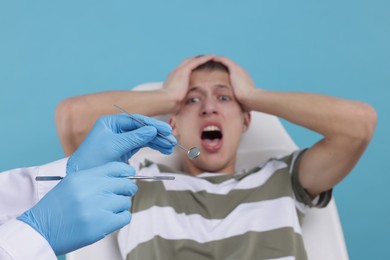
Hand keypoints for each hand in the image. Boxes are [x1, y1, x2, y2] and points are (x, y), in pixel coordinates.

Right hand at [17, 162, 136, 255]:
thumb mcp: (71, 184)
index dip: (127, 171)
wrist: (41, 230)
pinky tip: (111, 219)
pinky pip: (125, 217)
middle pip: (125, 184)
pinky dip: (121, 218)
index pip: (116, 168)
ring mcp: (97, 207)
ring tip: (109, 211)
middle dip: (127, 189)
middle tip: (123, 194)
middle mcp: (91, 190)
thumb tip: (120, 176)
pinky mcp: (102, 225)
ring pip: (125, 202)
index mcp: (83, 177)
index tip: (129, 175)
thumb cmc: (56, 208)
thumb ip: (94, 178)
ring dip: (121, 206)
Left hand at [66, 114, 175, 173]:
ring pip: (143, 137)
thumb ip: (134, 137)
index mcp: (111, 122)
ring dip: (157, 141)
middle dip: (157, 134)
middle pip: (142, 128)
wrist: (82, 174)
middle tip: (171, 140)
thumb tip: (152, 130)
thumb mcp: (115, 146)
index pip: (136, 120)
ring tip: (170, 146)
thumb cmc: (93, 158)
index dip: (152, 124)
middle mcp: (117, 128)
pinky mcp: (124, 149)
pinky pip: (141, 144)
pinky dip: (152, 146)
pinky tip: (162, 149)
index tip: (165, 129)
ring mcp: (121, 138)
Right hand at [162, 55, 215, 112]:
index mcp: (173, 79)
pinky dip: (204, 59)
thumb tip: (184, 107)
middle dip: (196, 61)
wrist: (167, 101)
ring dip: (202, 58)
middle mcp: (175, 72)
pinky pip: (196, 61)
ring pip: (192, 60)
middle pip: (187, 63)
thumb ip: (181, 101)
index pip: (183, 71)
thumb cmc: (171, 104)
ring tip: (211, 57)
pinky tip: (212, 57)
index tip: (199, 69)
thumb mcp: (176, 101)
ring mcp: (179, 71)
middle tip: (206, 60)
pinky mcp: (184, 70)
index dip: (191, 69)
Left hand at [212, 56, 256, 110]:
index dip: (227, 75)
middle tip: (213, 67)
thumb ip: (239, 106)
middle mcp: (242, 73)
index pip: (234, 75)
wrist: (251, 99)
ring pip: (227, 62)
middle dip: (222, 67)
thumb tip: (240, 116)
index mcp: (244, 80)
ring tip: (211, 60)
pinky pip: (224, 60)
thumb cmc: (247, 104)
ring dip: (219, 61)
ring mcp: (239, 70)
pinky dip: (218, 59)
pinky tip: (212, 58)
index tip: (220, 77)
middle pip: (230, 67)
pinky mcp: (235, 68)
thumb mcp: (242, 104)